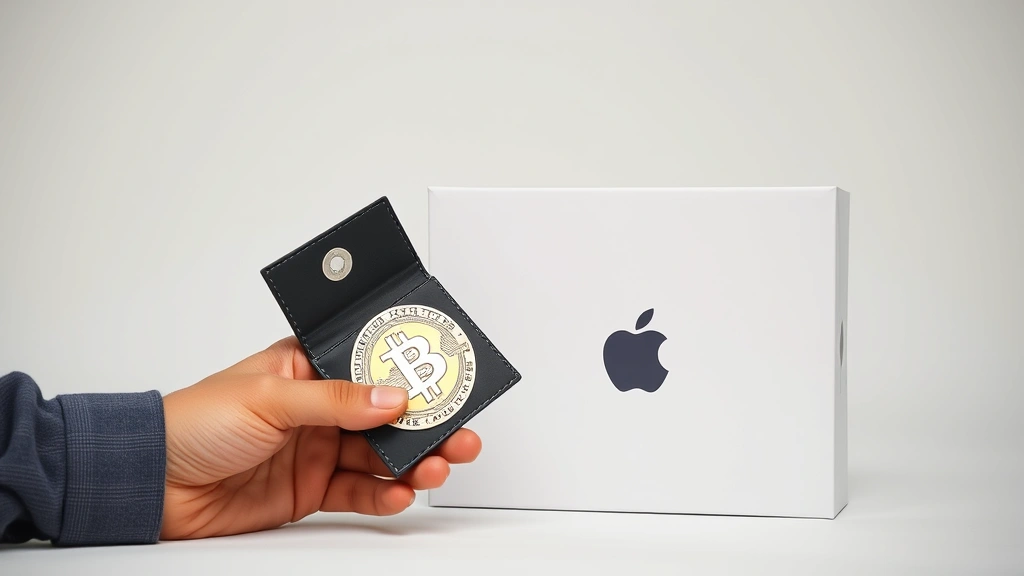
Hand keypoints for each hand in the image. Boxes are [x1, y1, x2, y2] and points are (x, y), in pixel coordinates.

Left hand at [159, 336, 480, 539]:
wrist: (153, 486)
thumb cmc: (193, 422)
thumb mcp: (268, 397)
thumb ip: (335, 400)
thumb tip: (392, 396)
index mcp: (307, 367)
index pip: (370, 366)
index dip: (409, 374)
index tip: (445, 382)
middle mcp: (318, 408)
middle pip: (386, 415)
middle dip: (425, 425)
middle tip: (458, 433)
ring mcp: (317, 450)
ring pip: (379, 456)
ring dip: (411, 462)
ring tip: (435, 466)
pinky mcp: (311, 489)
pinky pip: (358, 492)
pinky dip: (383, 495)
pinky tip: (400, 492)